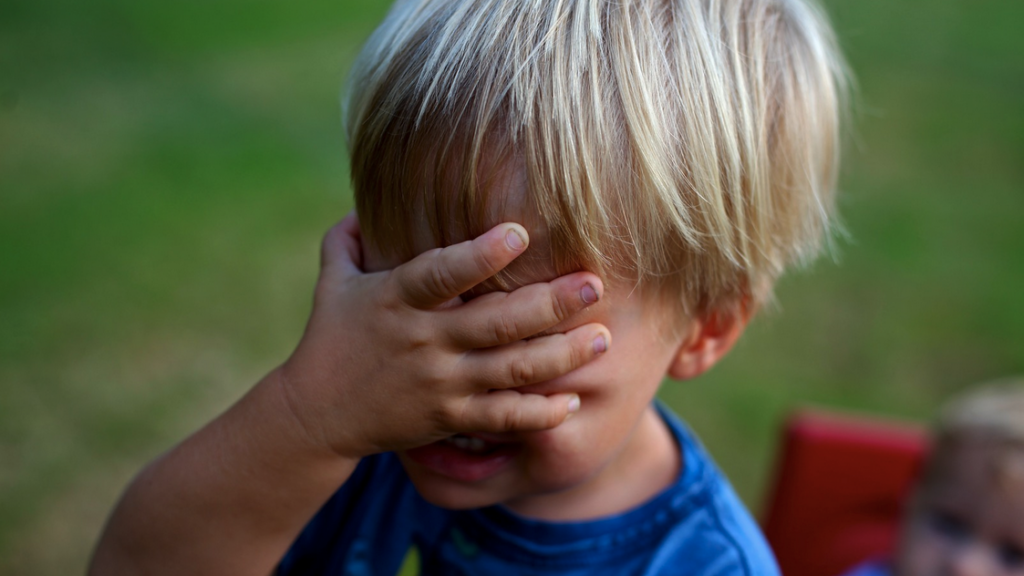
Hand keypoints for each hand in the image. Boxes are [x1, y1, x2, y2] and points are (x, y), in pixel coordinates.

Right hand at [278, 213, 609, 458]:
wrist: (315, 415)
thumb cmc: (330, 338)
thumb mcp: (330, 281)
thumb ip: (347, 238)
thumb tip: (363, 202)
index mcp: (397, 300)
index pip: (441, 274)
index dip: (481, 256)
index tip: (520, 233)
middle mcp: (424, 341)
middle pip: (496, 323)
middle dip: (550, 304)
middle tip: (594, 284)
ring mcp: (440, 383)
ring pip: (511, 371)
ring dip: (562, 354)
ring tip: (603, 337)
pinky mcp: (449, 417)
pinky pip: (502, 418)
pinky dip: (540, 413)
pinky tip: (573, 399)